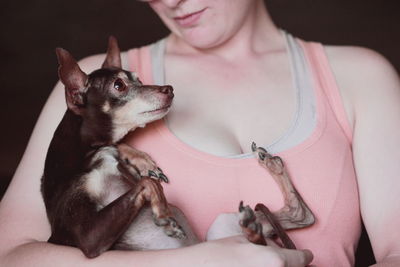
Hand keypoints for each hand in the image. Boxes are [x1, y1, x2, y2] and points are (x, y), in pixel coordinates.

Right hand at [196, 235, 312, 266]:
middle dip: (290, 265)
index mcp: (275, 260)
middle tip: (281, 260)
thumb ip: (261, 242)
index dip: (304, 256)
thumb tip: (271, 242)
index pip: (300, 258)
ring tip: (264, 263)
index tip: (306, 255)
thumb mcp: (242, 240)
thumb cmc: (218, 253)